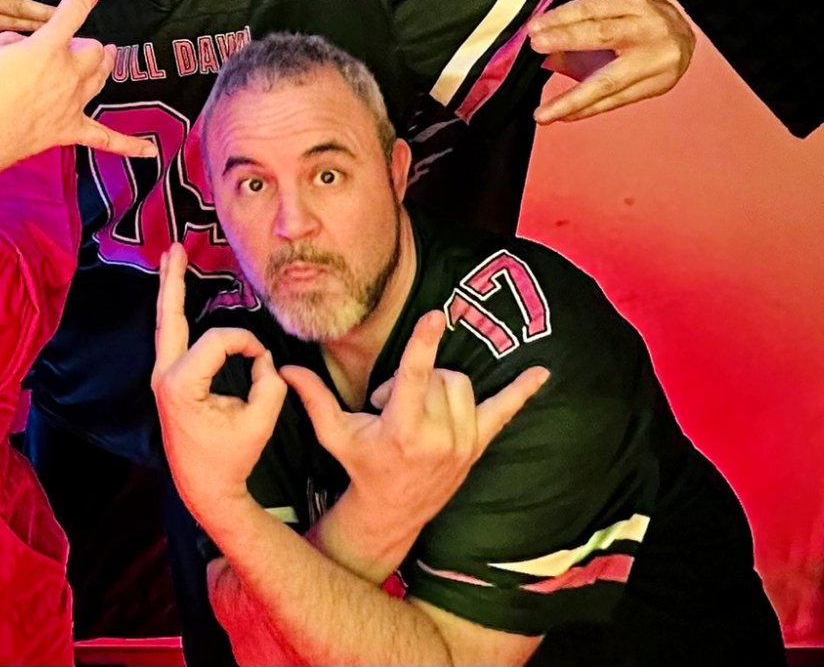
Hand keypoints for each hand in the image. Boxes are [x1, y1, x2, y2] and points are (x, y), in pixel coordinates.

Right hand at [0, 0, 155, 171]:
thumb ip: (14, 41)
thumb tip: (26, 51)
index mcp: (46, 45)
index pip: (79, 3)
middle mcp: (67, 73)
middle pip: (95, 49)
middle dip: (81, 44)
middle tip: (61, 47)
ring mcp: (71, 104)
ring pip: (101, 77)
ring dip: (99, 66)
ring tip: (99, 59)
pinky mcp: (67, 132)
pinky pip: (106, 139)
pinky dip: (129, 145)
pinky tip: (151, 152)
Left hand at [153, 243, 288, 517]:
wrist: (204, 488)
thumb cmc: (231, 458)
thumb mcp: (260, 421)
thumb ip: (269, 384)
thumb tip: (262, 358)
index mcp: (181, 384)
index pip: (219, 341)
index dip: (248, 345)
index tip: (264, 363)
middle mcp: (164, 376)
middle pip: (169, 317)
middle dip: (174, 280)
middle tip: (174, 247)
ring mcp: (161, 378)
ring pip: (166, 324)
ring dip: (172, 291)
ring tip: (171, 259)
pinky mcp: (167, 381)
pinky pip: (171, 339)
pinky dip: (175, 314)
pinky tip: (176, 296)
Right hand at [277, 312, 546, 534]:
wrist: (393, 509)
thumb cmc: (361, 464)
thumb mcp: (334, 433)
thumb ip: (312, 398)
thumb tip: (281, 369)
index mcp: (402, 431)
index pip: (416, 379)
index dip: (424, 345)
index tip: (435, 316)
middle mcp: (439, 437)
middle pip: (438, 376)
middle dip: (414, 380)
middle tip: (391, 407)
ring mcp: (464, 442)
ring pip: (461, 385)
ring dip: (438, 387)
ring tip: (417, 410)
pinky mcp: (478, 445)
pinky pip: (506, 411)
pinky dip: (522, 391)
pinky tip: (542, 373)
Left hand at [527, 0, 694, 122]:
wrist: (679, 38)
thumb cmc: (631, 12)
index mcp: (632, 2)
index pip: (596, 8)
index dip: (564, 17)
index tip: (533, 28)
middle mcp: (647, 29)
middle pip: (604, 36)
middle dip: (567, 42)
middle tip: (534, 47)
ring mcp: (653, 61)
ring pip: (610, 81)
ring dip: (574, 99)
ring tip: (545, 114)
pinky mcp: (653, 86)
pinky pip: (615, 101)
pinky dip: (586, 110)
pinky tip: (561, 116)